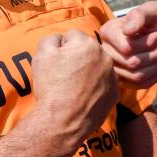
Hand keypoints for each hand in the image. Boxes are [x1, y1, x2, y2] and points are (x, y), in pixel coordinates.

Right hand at [31, 30, 117, 148]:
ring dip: (88, 71)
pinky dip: (95, 88)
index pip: (72, 36)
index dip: (60, 48)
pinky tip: (83, 97)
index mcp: (87, 44)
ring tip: (73, 87)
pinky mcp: (114, 94)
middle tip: (65, 75)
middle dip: (77, 57)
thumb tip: (61, 39)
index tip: (56, 62)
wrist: (63, 121)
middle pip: (87, 50)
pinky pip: (104, 84)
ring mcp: (112, 76)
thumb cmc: (51, 86)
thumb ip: (52, 38)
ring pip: (97, 66)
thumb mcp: (42, 54)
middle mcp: (105, 57)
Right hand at [100, 2, 156, 87]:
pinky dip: (156, 74)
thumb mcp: (153, 11)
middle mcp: (107, 51)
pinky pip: (141, 84)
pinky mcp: (125, 80)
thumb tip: (127, 31)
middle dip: (155, 54)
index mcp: (108, 31)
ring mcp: (115, 67)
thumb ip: (140, 16)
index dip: (147, 44)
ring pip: (137, 76)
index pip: (127, 48)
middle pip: (132, 63)